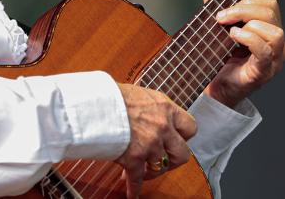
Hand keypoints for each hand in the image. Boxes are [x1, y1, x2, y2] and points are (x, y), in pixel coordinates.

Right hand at [115, 83, 196, 197]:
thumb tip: (151, 114)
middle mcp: (162, 127)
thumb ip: (152, 108)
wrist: (94, 103)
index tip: (176, 140)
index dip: (183, 137)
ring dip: (152, 172)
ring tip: (143, 172)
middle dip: (173, 160)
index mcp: (166, 109)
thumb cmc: (112, 95)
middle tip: (165, 161)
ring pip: (161, 167)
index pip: (190, 127)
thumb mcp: (141, 94)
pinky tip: (133, 193)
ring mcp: (150, 144)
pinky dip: (134, 189)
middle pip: (182, 153)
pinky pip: (137, 179)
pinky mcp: (134, 158)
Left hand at [202, 0, 284, 107]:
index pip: (269, 3)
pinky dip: (248, 39)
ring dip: (248, 25)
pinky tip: (232, 38)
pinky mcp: (264, 72)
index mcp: (268, 28)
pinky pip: (265, 50)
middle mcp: (277, 43)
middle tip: (221, 18)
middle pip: (271, 13)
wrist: (210, 87)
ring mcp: (274, 59)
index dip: (247, 1)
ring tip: (229, 31)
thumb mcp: (215, 22)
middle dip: (243, 10)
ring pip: (275, 31)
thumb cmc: (217, 56)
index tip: (224, 9)